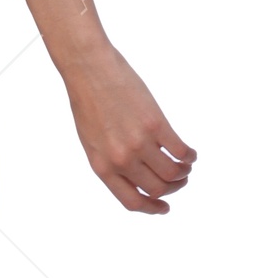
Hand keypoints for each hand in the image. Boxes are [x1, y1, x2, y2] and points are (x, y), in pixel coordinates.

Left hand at [62, 41, 196, 214]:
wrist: (88, 69)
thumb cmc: (88, 102)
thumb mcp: (91, 141)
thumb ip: (111, 162)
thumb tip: (136, 177)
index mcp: (102, 167)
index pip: (132, 201)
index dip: (152, 208)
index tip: (165, 207)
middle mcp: (121, 159)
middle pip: (158, 188)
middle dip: (173, 188)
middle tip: (180, 179)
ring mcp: (138, 142)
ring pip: (173, 173)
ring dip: (184, 172)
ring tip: (186, 165)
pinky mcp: (155, 124)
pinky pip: (180, 150)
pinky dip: (190, 156)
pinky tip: (190, 153)